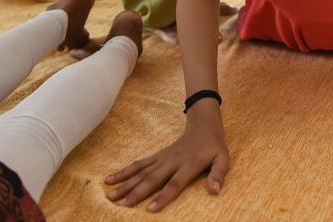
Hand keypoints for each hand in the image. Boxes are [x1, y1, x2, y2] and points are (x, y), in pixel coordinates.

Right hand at [105, 101, 227, 211]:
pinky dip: (125, 171)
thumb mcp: (223, 159)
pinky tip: (111, 178)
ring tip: (110, 195)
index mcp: (188, 165)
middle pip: (152, 179)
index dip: (163, 196)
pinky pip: (139, 164)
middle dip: (136, 193)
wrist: (203, 125)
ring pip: (141, 172)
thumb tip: (215, 191)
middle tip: (120, 205)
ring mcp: (162, 158)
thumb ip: (218, 174)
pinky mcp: (157, 156)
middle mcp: (172, 161)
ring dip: (125, 183)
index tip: (149, 209)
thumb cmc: (214, 146)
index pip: (174, 183)